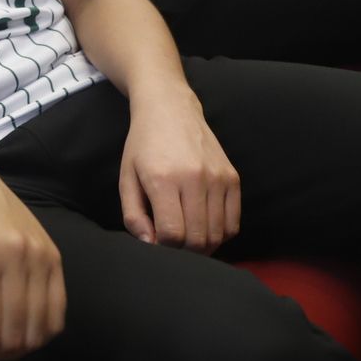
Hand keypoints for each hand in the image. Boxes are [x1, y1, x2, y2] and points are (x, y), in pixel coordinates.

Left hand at [119, 83, 240, 253]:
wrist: (170, 109)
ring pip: (218, 235)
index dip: (164, 247)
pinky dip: (221, 234)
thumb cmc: (144, 146)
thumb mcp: (127, 177)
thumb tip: (150, 244)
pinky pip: (234, 223)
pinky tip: (205, 227)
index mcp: (163, 179)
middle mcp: (194, 178)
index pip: (172, 234)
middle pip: (197, 239)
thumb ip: (133, 215)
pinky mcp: (233, 177)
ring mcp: (218, 178)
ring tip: (187, 237)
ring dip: (203, 246)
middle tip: (172, 243)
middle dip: (183, 251)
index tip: (157, 241)